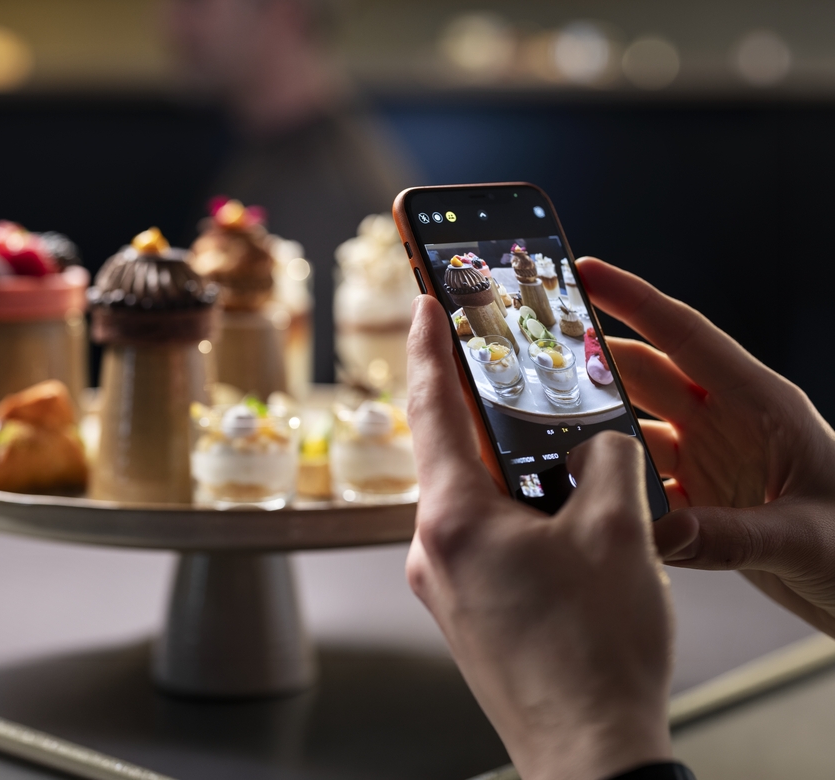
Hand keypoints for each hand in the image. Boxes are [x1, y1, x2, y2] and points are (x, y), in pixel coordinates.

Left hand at [405, 295, 673, 779]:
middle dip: (476, 409)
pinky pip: (478, 538)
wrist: (589, 754)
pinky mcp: (463, 610)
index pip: (432, 408)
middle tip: (498, 369)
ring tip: (546, 448)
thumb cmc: (594, 654)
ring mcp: (443, 584)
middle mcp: (433, 549)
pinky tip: (550, 516)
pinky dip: (507, 511)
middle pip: (449, 454)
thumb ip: (607, 464)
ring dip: (502, 468)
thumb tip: (599, 441)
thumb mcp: (617, 535)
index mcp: (455, 518)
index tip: (424, 307)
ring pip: (468, 499)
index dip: (427, 349)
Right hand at [577, 257, 834, 635]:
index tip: (586, 273)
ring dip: (599, 435)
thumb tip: (659, 531)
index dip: (634, 300)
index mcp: (761, 405)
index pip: (685, 337)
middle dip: (594, 364)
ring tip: (550, 437)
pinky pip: (645, 485)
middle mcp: (728, 424)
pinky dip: (619, 491)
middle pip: (646, 378)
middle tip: (539, 359)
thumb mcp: (806, 538)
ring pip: (637, 432)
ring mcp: (712, 461)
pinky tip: (596, 501)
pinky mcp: (703, 501)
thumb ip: (730, 536)